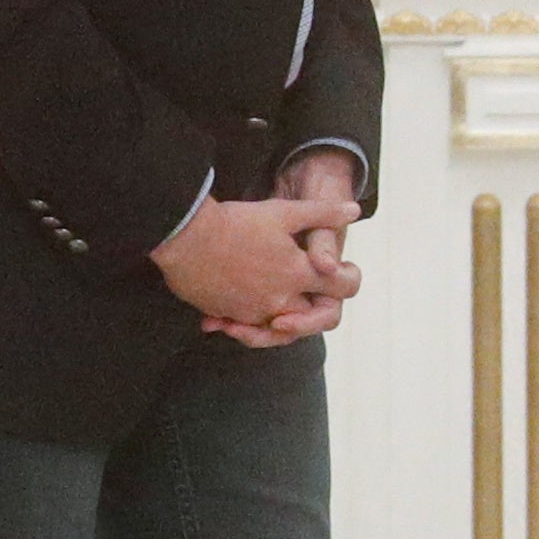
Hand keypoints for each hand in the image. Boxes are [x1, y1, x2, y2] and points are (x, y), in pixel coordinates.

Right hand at [157, 192, 354, 337]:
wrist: (184, 236)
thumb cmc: (234, 222)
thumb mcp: (283, 211)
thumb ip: (321, 214)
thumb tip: (354, 210)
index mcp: (299, 274)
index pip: (343, 288)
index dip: (350, 279)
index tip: (344, 271)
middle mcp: (280, 298)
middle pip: (314, 317)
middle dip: (317, 309)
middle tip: (312, 292)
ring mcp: (252, 310)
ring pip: (278, 328)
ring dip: (281, 320)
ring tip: (278, 304)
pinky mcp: (227, 314)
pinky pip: (245, 327)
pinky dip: (247, 321)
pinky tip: (245, 303)